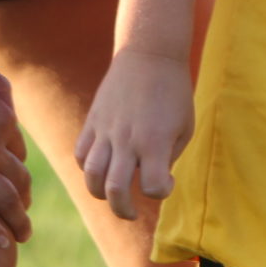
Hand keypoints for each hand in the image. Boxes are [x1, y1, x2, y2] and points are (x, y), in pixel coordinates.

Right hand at [0, 45, 34, 247]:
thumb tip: (4, 105)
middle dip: (24, 199)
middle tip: (24, 217)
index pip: (16, 151)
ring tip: (22, 236)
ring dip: (16, 219)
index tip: (16, 185)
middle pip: (17, 178)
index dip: (17, 169)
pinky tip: (0, 243)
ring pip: (2, 197)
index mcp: (0, 116)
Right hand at [73, 47, 194, 222]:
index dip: (161, 192)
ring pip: (91, 176)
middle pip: (114, 190)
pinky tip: (103, 168)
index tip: (167, 181)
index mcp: (155, 141)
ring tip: (113, 195)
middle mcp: (127, 140)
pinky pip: (81, 155)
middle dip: (123, 211)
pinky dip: (88, 169)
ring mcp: (106, 131)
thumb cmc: (174, 91)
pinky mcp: (93, 122)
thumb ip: (168, 157)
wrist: (149, 54)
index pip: (153, 186)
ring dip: (101, 193)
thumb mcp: (185, 125)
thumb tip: (151, 181)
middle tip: (133, 212)